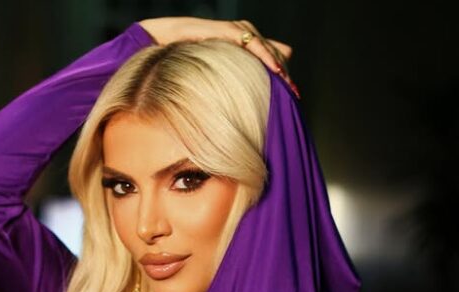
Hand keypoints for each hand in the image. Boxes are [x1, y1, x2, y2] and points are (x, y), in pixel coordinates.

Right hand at [138, 17, 298, 97]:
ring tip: (286, 83)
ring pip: (264, 46)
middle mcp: (243, 35)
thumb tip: (249, 95)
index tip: (294, 94)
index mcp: (244, 45)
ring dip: (277, 64)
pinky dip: (263, 53)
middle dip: (284, 73)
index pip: (272, 57)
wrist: (164, 42)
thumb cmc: (189, 57)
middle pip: (272, 52)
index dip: (283, 74)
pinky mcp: (226, 30)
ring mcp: (235, 31)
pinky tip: (273, 67)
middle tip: (294, 93)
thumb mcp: (218, 72)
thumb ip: (234, 76)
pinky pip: (249, 42)